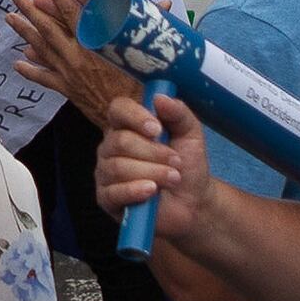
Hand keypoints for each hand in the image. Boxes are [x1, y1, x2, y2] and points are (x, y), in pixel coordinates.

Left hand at [5, 0, 139, 119]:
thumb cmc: (143, 86)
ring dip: (25, 31)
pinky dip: (31, 70)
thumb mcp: (148, 54)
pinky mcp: (68, 89)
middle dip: (33, 8)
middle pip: (51, 27)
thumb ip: (150, 26)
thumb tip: (164, 3)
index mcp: (98, 45)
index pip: (78, 14)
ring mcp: (70, 73)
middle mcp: (79, 56)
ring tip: (9, 16)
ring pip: (42, 48)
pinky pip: (45, 78)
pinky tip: (18, 61)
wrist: (132, 122)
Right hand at [87, 91, 207, 224]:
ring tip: (172, 179)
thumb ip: (179, 113)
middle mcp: (111, 147)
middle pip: (120, 141)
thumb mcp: (191, 135)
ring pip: (118, 167)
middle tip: (176, 162)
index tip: (157, 129)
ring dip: (152, 172)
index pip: (118, 109)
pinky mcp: (106, 199)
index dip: (135, 117)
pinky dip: (135, 190)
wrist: (193, 202)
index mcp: (127, 126)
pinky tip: (151, 191)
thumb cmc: (187, 166)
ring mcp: (106, 173)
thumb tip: (159, 98)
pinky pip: (113, 192)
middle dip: (153, 152)